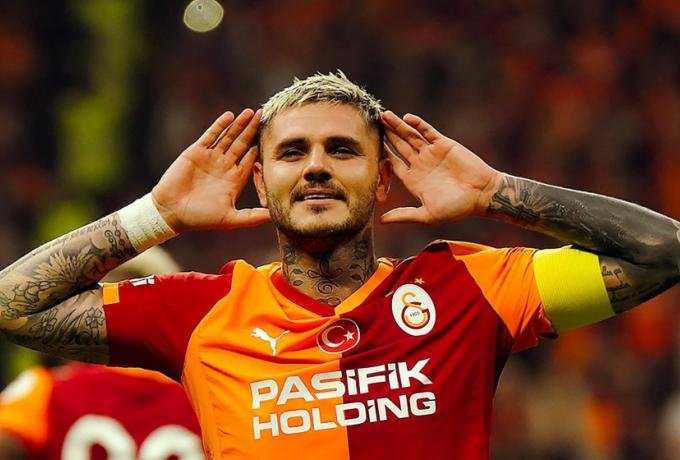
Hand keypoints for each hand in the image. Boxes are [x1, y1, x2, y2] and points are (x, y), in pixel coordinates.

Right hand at [151, 109, 269, 231]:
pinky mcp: (196, 152)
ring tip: (250, 112)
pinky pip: (211, 136)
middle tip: (264, 115)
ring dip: (239, 124)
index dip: (260, 148)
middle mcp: (224, 167)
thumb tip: (274, 218)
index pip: (251, 160)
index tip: (273, 137)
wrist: (171, 211)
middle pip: (242, 144)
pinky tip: (229, 115)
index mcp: (234, 180)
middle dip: (252, 130)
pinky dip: (220, 125)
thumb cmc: (200, 218)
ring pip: (228, 137)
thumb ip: (252, 217)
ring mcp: (211, 158)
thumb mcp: (230, 219)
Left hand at [380, 111, 500, 223]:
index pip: (392, 164)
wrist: (483, 194)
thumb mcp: (427, 215)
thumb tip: (381, 221)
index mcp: (413, 180)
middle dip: (386, 135)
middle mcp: (420, 165)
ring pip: (410, 136)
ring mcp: (432, 153)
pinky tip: (406, 118)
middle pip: (398, 147)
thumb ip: (405, 215)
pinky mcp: (444, 144)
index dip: (381, 155)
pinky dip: (418, 124)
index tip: (366, 146)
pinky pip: (428, 131)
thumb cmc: (457, 208)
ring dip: (398, 126)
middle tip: (371, 123)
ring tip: (384, 115)